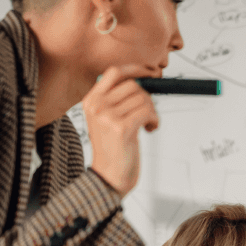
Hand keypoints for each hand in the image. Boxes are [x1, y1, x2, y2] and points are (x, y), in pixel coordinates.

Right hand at [82, 65, 159, 196]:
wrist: (109, 177)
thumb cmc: (114, 148)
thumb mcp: (109, 119)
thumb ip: (119, 98)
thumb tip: (145, 77)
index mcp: (91, 100)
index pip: (114, 72)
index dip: (136, 69)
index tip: (151, 72)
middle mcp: (97, 106)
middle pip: (134, 85)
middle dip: (147, 98)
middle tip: (147, 114)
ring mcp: (107, 116)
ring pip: (144, 99)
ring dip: (152, 111)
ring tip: (147, 124)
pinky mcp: (121, 128)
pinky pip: (148, 112)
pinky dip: (154, 120)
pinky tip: (149, 129)